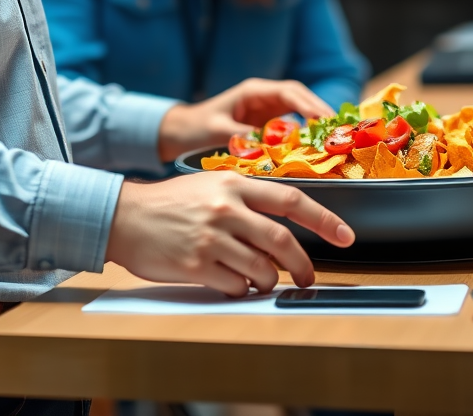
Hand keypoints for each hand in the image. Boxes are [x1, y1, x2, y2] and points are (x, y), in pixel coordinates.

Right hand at [105, 171, 354, 295]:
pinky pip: (236, 286)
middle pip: (282, 241)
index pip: (291, 199)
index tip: (346, 235)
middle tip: (308, 278)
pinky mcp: (197, 265)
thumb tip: (285, 222)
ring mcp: (212, 237)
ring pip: (263, 270)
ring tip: (258, 279)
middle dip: (304, 266)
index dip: (324, 219)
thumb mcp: (210, 184)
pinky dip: (241, 289)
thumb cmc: (170, 202)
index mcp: (232, 183)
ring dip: (268, 281)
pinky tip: (231, 281)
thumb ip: (246, 197)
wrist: (126, 216)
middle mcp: (226, 208)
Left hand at [157, 77, 333, 162]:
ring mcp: (267, 110)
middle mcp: (264, 97)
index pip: (289, 92)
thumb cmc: (195, 127)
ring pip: (300, 112)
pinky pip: (292, 127)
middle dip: (320, 112)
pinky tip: (316, 150)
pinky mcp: (267, 124)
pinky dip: (305, 136)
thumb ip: (243, 136)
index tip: (325, 120)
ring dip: (316, 124)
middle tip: (339, 132)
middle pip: (301, 99)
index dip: (310, 104)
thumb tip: (271, 146)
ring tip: (334, 141)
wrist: (180, 133)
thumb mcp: (216, 130)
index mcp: (253, 91)